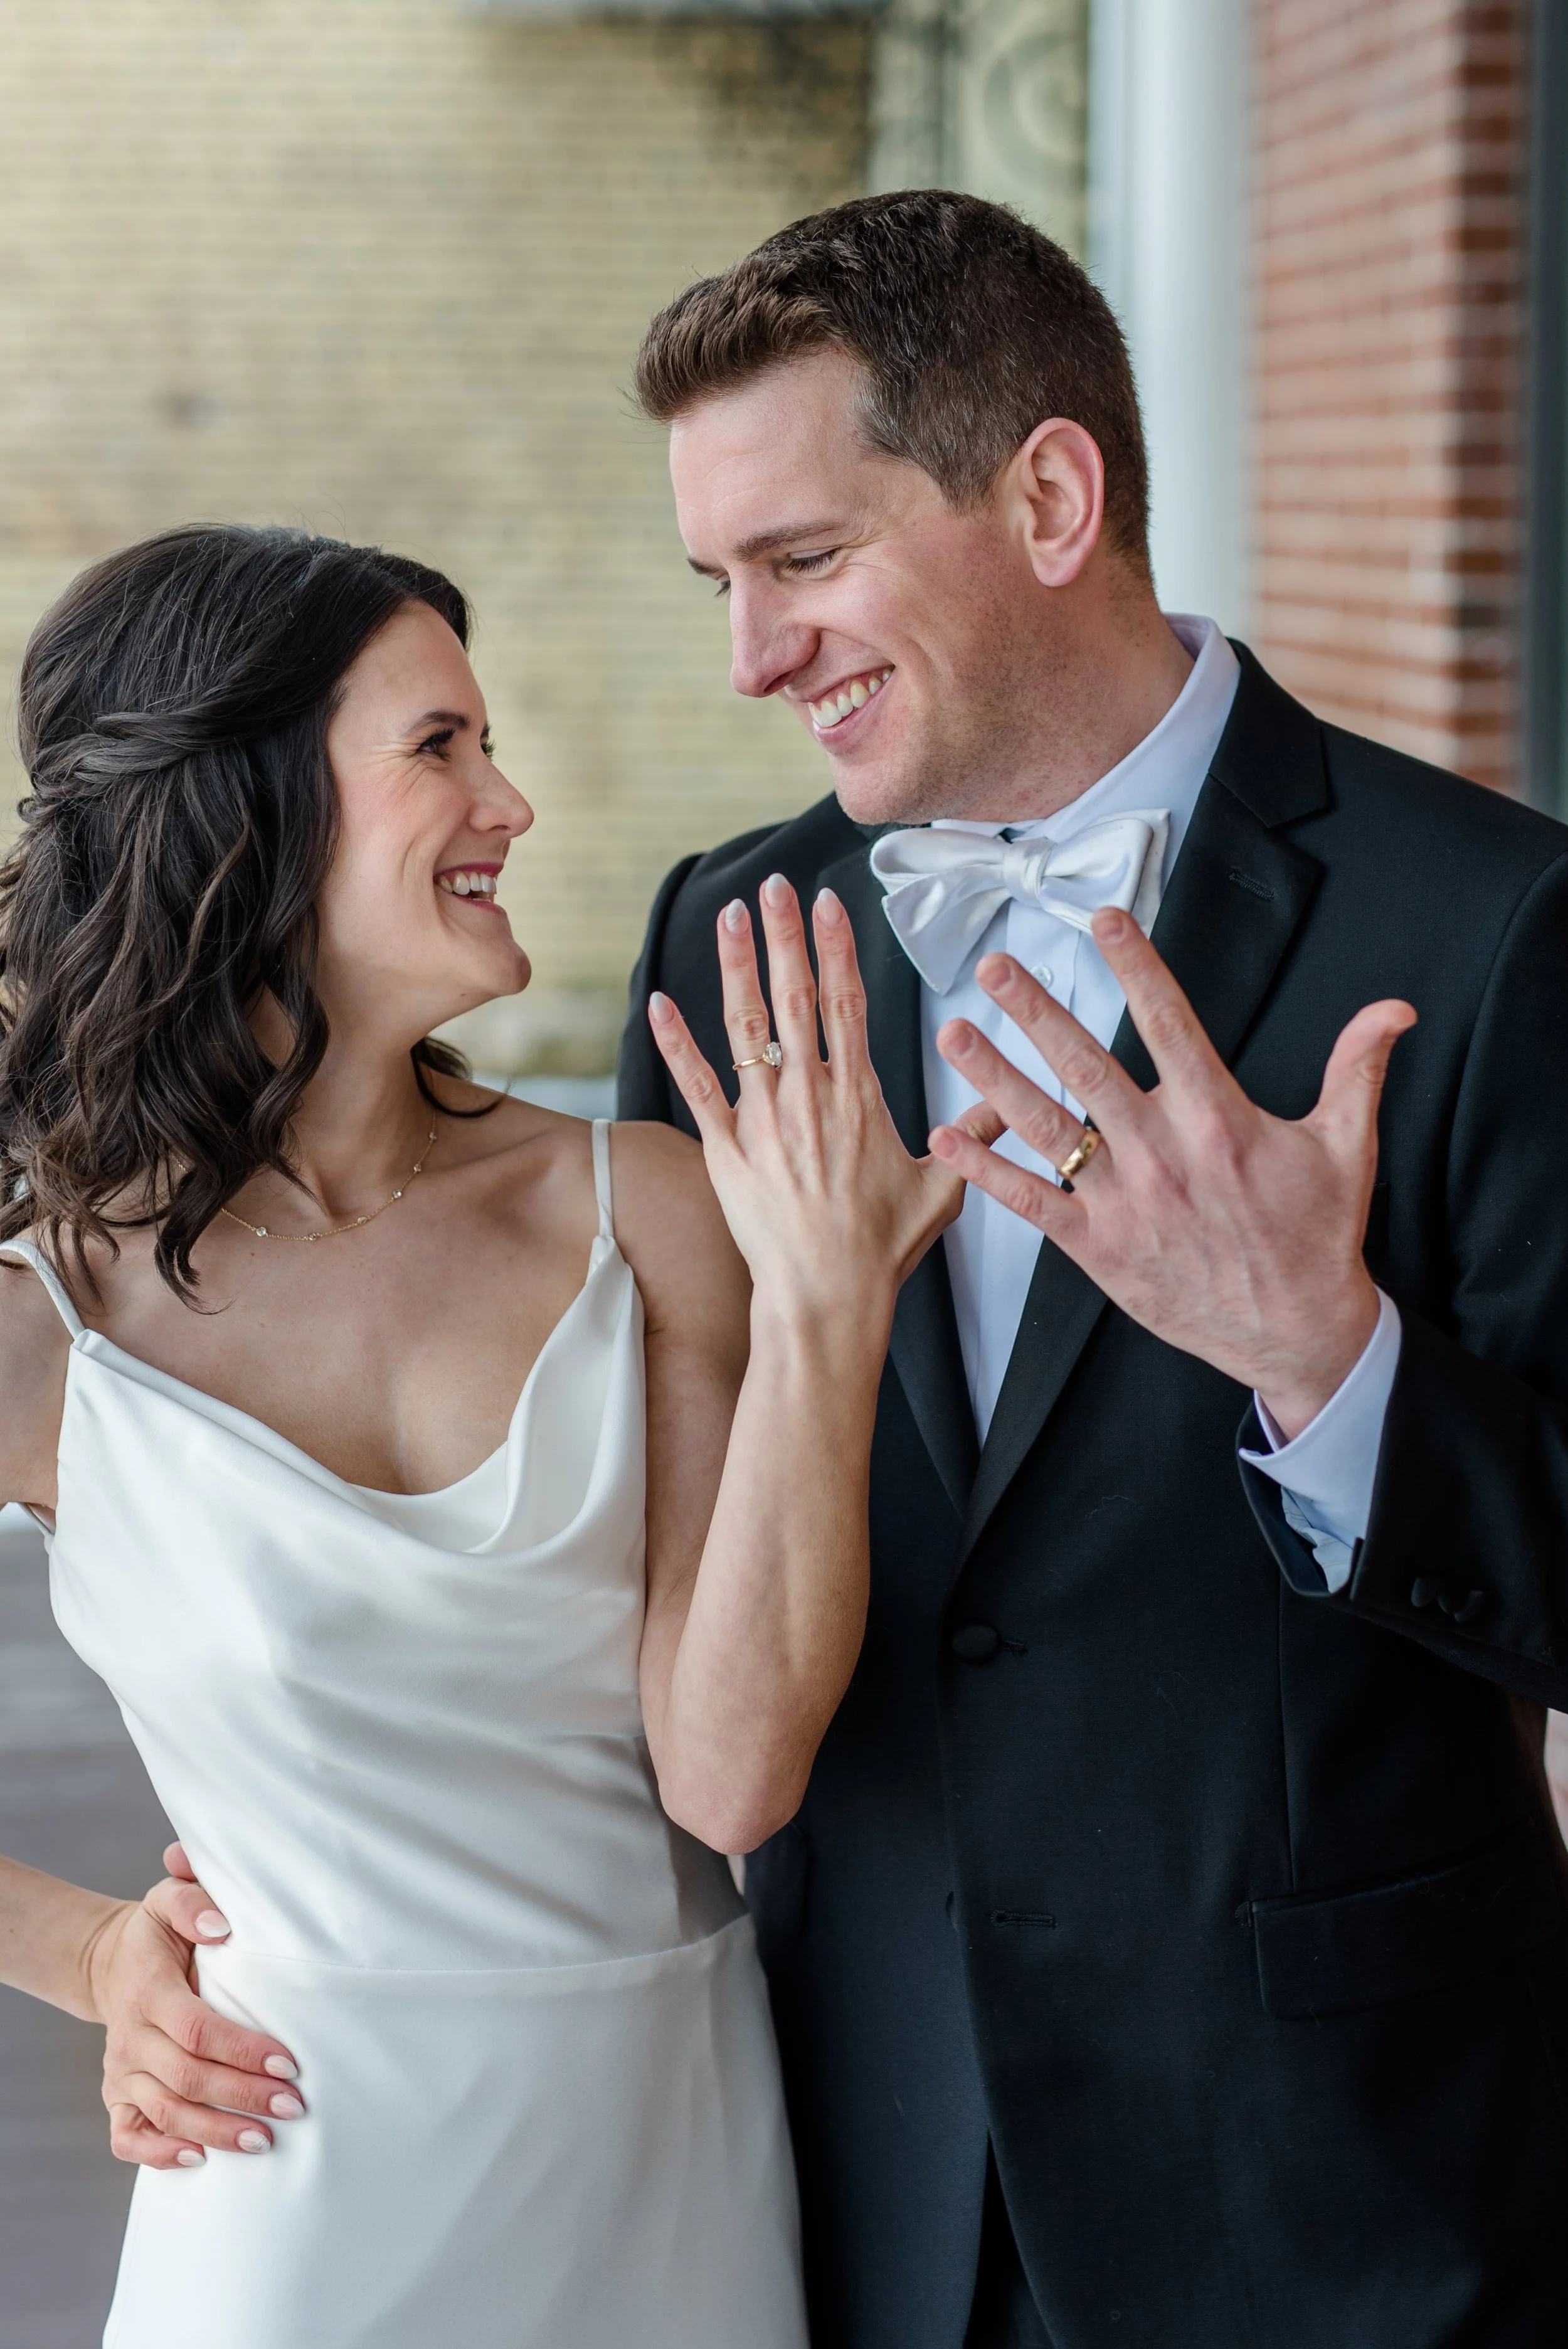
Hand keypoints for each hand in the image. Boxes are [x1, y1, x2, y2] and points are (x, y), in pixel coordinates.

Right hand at [88, 1843, 303, 2169]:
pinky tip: (200, 2160)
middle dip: (243, 2096)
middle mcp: (130, 2038)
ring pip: (166, 2113)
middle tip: (293, 2106)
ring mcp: (121, 2072)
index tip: (287, 2063)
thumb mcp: (168, 1900)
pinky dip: (160, 2155)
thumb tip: (220, 1925)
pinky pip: (128, 2138)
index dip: (242, 2050)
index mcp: (148, 1991)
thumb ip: (192, 1900)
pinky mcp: (116, 2097)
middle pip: (188, 2078)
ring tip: (264, 2140)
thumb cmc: (158, 1933)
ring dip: (216, 2132)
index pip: (197, 2030)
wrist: (112, 1964)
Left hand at [649, 874, 995, 1326]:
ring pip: (745, 1026)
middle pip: (795, 998)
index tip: (827, 904)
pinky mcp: (725, 1148)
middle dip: (785, 936)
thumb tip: (1008, 1108)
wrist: (828, 1295)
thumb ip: (971, 1136)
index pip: (847, 1002)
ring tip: (732, 916)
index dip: (836, 948)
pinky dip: (676, 1042)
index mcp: (859, 1096)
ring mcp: (764, 1118)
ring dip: (737, 966)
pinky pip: (695, 1085)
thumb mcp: (942, 1187)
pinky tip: (660, 1002)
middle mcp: (809, 1096)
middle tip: (775, 887)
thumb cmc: (881, 1247)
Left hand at [930, 908, 1415, 1437]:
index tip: (1105, 920)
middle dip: (1037, 1012)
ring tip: (953, 1033)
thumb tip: (1394, 1010)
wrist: (1297, 1331)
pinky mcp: (1099, 1247)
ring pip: (1047, 1126)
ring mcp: (1125, 1201)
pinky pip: (1032, 1201)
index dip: (1137, 968)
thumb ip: (1357, 1069)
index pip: (1170, 1024)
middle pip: (1088, 1066)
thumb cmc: (1315, 1236)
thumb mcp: (1347, 1147)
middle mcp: (1164, 1153)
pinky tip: (946, 1136)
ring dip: (994, 1076)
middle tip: (994, 967)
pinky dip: (985, 1169)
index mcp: (1218, 1118)